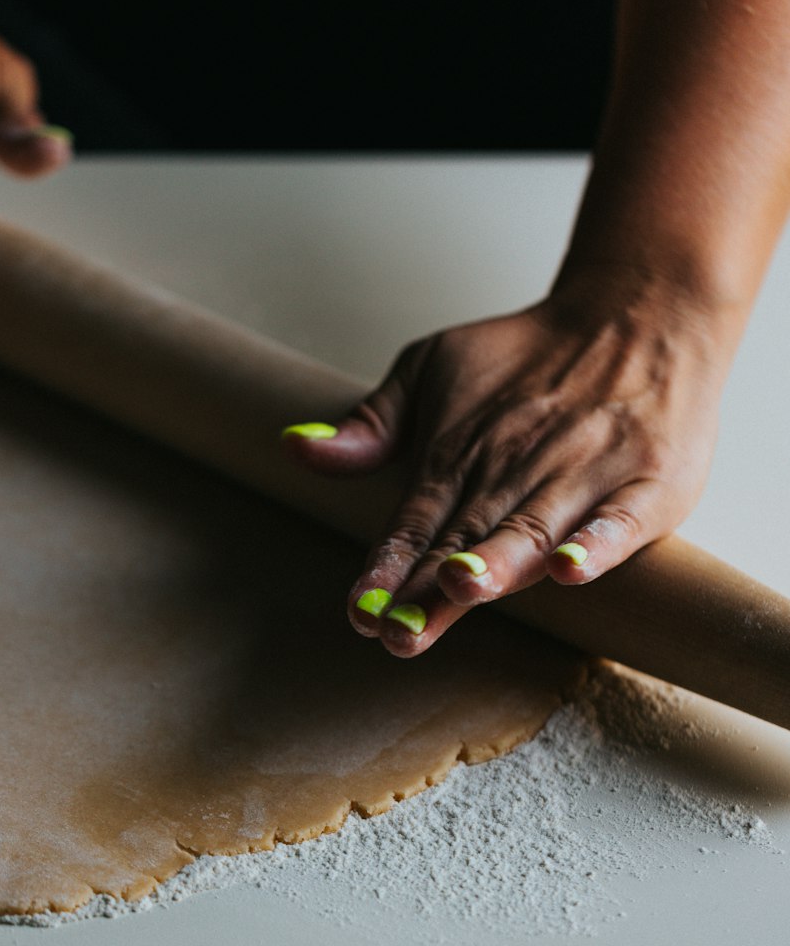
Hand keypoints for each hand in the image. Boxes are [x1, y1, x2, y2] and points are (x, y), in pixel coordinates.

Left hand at [285, 274, 728, 656]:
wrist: (638, 312)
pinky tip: (569, 570)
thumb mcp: (433, 366)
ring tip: (462, 590)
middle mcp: (516, 469)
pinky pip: (619, 519)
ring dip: (498, 563)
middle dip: (429, 590)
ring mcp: (583, 474)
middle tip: (399, 632)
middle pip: (466, 539)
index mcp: (460, 453)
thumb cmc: (526, 356)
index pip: (415, 522)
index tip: (360, 612)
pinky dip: (597, 545)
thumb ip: (372, 423)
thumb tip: (297, 450)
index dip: (388, 569)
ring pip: (533, 529)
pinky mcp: (647, 482)